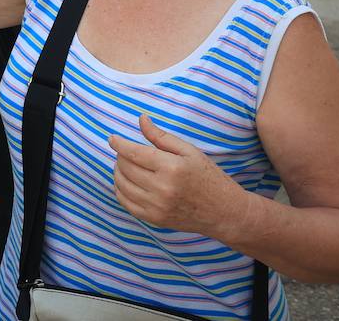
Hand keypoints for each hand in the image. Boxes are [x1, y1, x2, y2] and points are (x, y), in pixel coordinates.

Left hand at [110, 115, 246, 236]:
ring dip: (119, 172)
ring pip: (122, 185)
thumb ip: (161, 136)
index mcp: (171, 168)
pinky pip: (126, 203)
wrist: (226, 213)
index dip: (119, 143)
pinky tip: (127, 182)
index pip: (133, 153)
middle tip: (127, 151)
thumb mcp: (189, 151)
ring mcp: (157, 207)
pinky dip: (121, 190)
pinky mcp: (154, 219)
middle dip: (121, 156)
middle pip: (125, 168)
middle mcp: (162, 189)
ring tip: (127, 165)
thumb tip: (141, 119)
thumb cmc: (208, 177)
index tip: (112, 138)